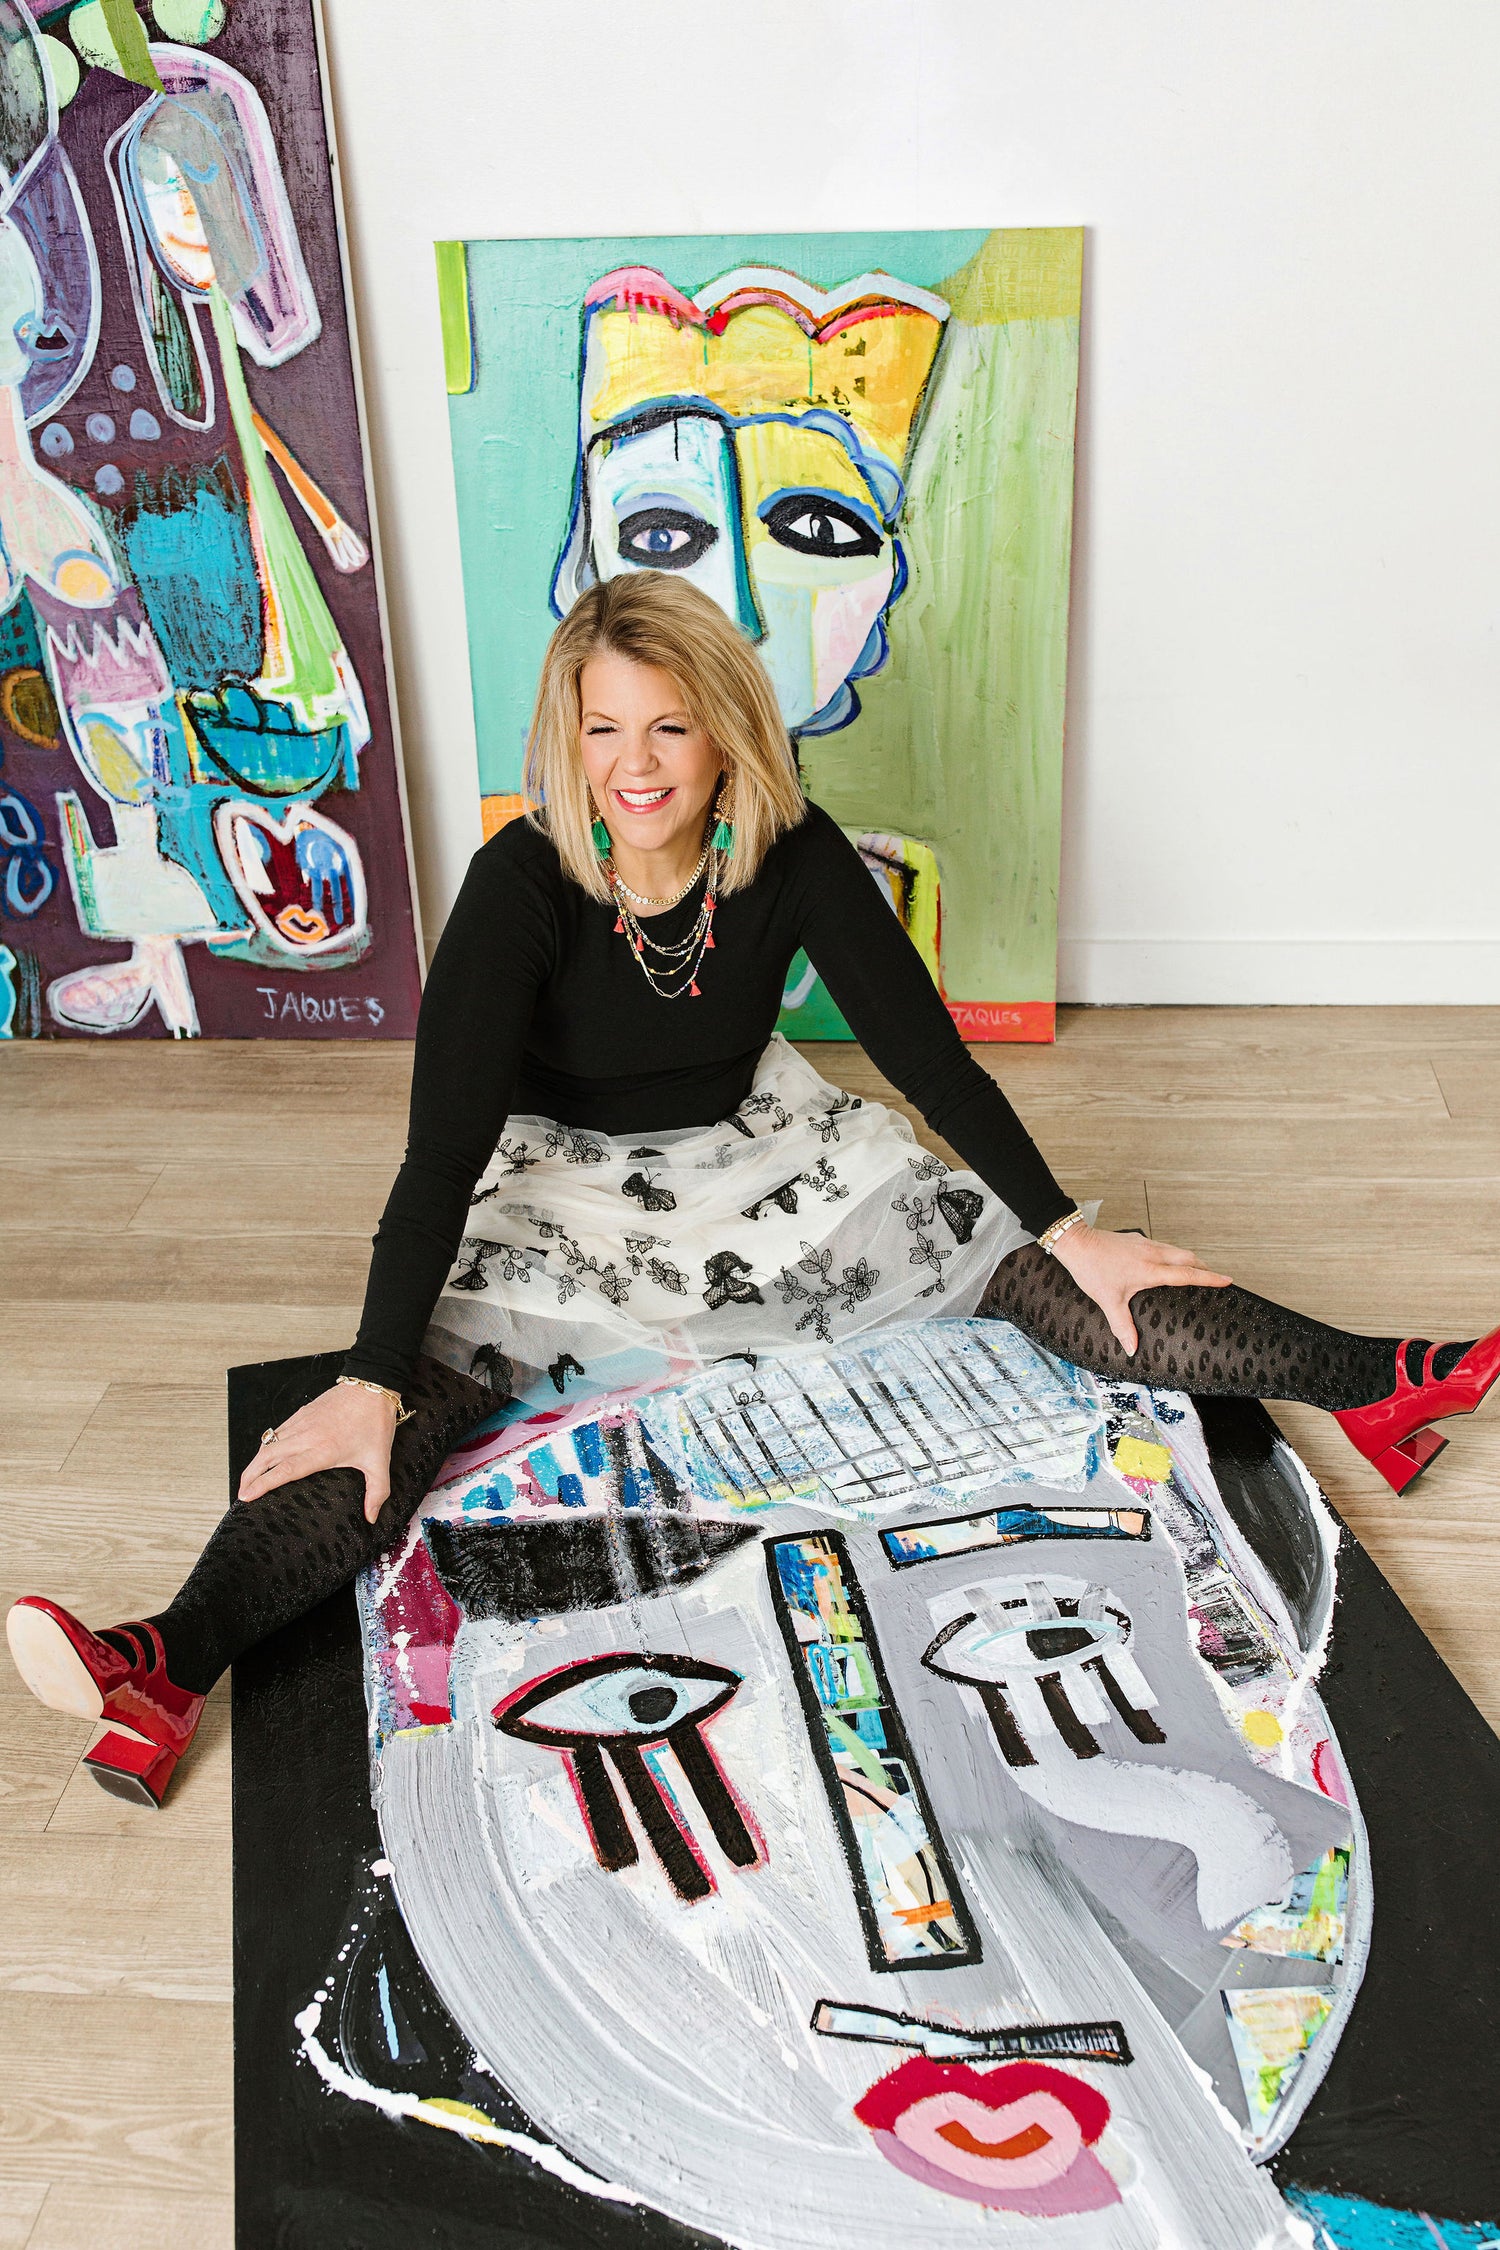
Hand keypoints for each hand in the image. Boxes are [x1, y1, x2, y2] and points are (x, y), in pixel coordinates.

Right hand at [238, 1382, 398, 1523]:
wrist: (372, 1386)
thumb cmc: (374, 1421)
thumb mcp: (380, 1461)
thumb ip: (377, 1492)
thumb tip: (372, 1516)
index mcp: (322, 1450)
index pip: (285, 1470)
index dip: (262, 1484)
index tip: (247, 1495)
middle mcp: (307, 1436)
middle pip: (267, 1458)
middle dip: (249, 1477)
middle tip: (241, 1493)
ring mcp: (301, 1423)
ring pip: (269, 1444)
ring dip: (255, 1462)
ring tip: (248, 1478)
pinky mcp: (302, 1413)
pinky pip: (277, 1431)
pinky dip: (267, 1445)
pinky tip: (266, 1455)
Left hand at [1050, 1223, 1231, 1354]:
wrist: (1076, 1243)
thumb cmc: (1092, 1269)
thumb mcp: (1108, 1301)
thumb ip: (1123, 1326)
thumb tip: (1131, 1348)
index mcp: (1150, 1270)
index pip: (1188, 1274)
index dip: (1210, 1278)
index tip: (1228, 1280)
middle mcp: (1152, 1254)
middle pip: (1189, 1257)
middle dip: (1205, 1267)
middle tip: (1215, 1278)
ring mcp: (1145, 1244)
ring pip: (1177, 1249)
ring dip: (1190, 1259)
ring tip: (1196, 1270)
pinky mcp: (1136, 1239)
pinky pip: (1162, 1245)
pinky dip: (1173, 1254)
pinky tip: (1166, 1262)